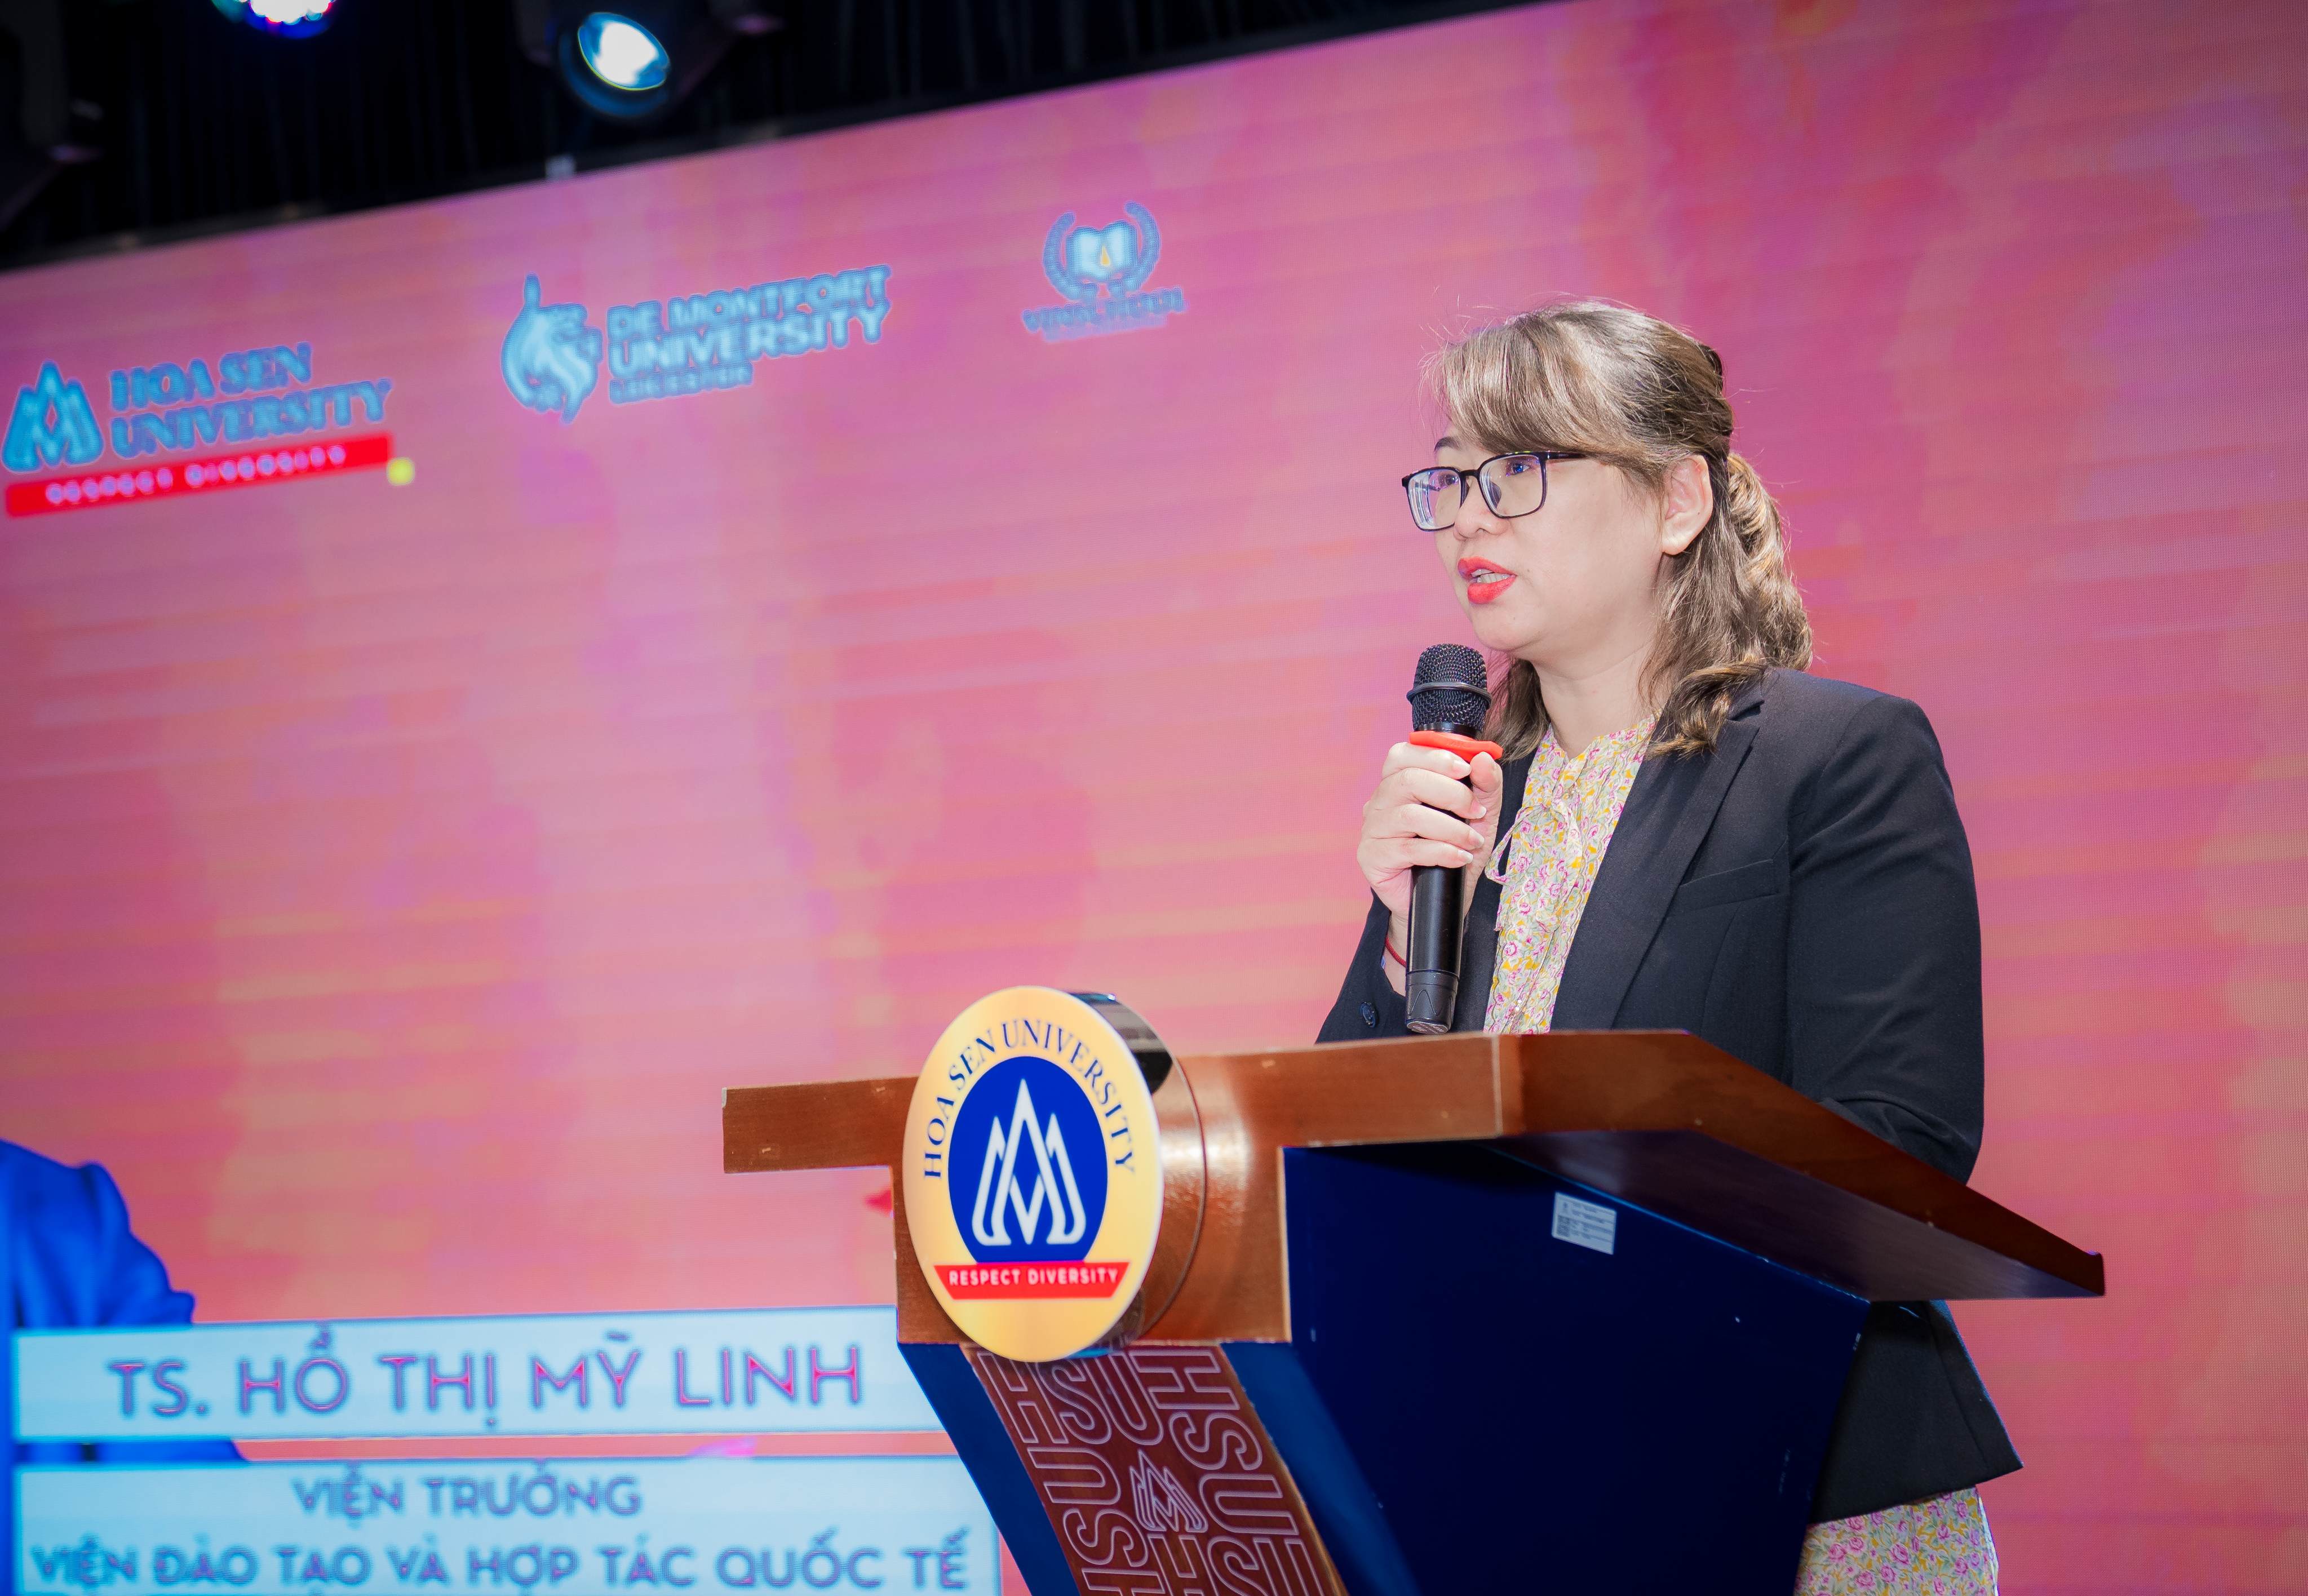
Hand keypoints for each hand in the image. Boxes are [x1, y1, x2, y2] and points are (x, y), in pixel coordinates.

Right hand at [1356, 742, 1504, 950]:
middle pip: (1408, 780)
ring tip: (1472, 841)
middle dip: (1451, 793)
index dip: (1435, 757)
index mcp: (1398, 782)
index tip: (1466, 770)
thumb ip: (1486, 784)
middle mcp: (1379, 801)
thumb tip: (1482, 758)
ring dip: (1450, 828)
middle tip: (1476, 811)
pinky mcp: (1372, 857)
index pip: (1402, 754)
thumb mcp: (1481, 814)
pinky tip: (1459, 858)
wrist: (1443, 899)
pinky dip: (1441, 852)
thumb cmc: (1457, 849)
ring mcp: (1372, 829)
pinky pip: (1407, 849)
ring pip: (1409, 816)